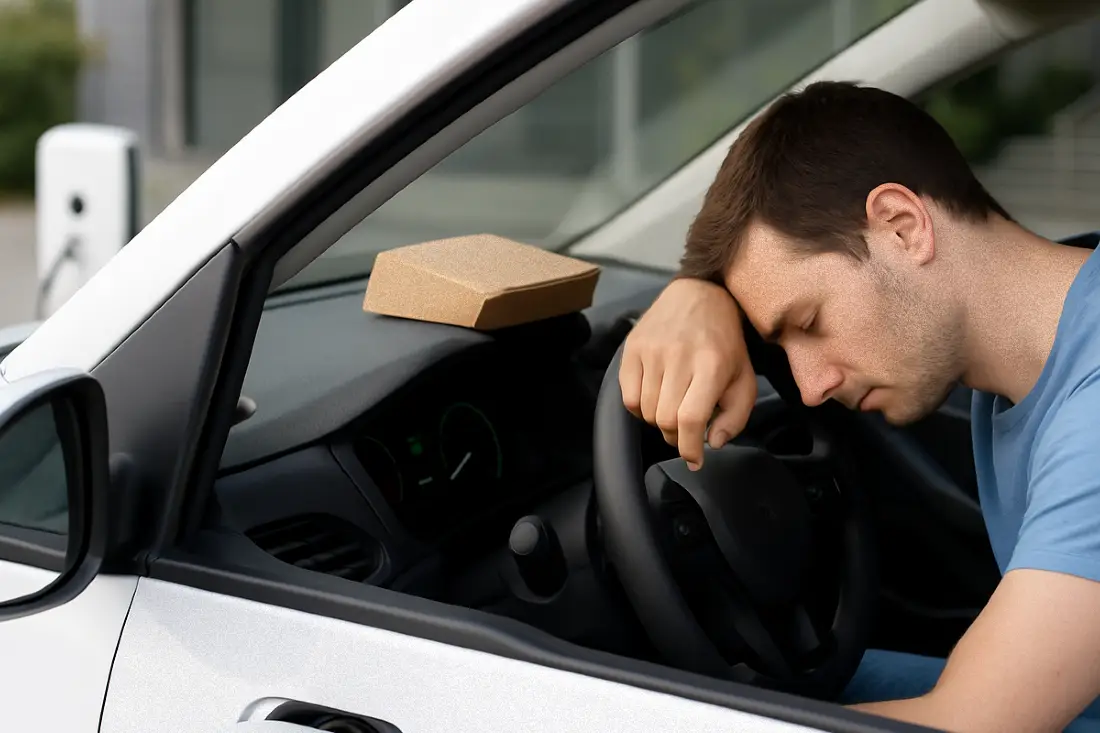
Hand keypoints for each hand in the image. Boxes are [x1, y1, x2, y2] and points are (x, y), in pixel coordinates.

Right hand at [619, 277, 756, 468]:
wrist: (699, 295)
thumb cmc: (724, 342)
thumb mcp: (744, 378)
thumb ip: (735, 416)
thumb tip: (713, 443)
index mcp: (711, 365)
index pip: (690, 418)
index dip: (690, 448)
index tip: (694, 460)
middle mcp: (678, 357)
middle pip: (665, 419)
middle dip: (676, 436)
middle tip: (685, 430)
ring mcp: (651, 351)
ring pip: (645, 411)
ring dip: (658, 422)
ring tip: (672, 408)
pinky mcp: (632, 348)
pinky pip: (628, 397)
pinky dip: (640, 409)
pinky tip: (654, 398)